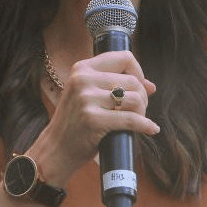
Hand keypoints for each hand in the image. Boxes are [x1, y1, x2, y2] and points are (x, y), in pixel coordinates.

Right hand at [26, 51, 158, 185]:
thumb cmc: (76, 123)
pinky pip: (131, 119)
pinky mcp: (93, 120)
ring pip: (135, 98)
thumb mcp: (88, 95)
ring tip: (138, 121)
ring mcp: (86, 99)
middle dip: (142, 97)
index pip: (123, 57)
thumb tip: (150, 86)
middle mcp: (82, 80)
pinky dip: (145, 125)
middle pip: (132, 80)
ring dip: (142, 112)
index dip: (138, 72)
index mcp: (82, 69)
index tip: (139, 88)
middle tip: (138, 112)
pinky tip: (151, 129)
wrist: (55, 150)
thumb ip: (114, 85)